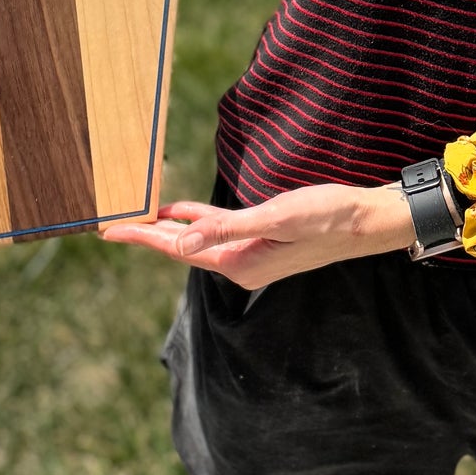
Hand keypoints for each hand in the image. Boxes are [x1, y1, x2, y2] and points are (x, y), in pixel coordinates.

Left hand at [99, 183, 415, 287]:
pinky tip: (179, 210)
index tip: (110, 232)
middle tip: (111, 225)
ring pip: (197, 238)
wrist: (366, 220)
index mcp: (240, 264)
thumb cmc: (327, 216)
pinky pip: (217, 229)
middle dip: (146, 236)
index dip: (143, 238)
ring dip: (167, 227)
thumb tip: (180, 243)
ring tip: (136, 217)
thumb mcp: (276, 218)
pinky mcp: (262, 237)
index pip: (179, 249)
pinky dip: (194, 218)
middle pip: (182, 247)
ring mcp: (252, 253)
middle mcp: (242, 264)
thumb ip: (226, 228)